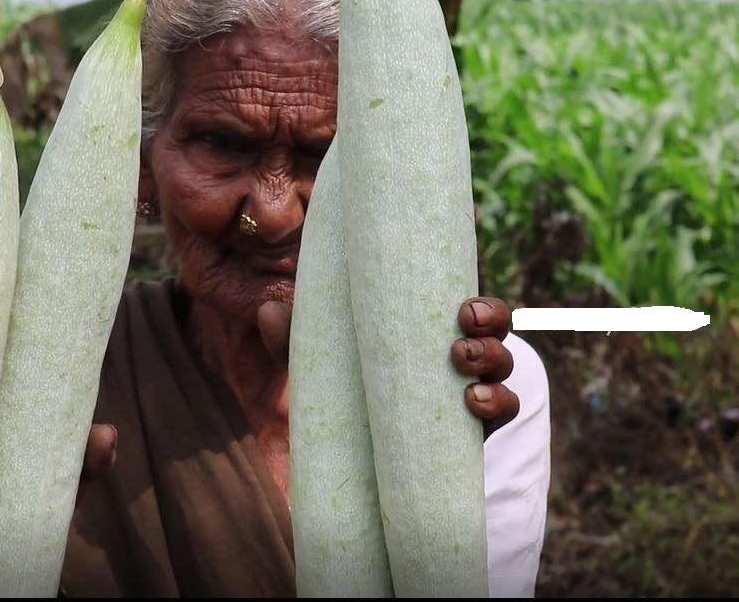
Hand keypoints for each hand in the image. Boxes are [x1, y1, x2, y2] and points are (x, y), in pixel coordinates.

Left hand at [256, 295, 518, 440]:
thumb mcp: (321, 363)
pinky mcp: (467, 440)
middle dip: (491, 334)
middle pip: (498, 341)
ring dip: (495, 376)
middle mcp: (460, 368)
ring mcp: (467, 405)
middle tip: (460, 341)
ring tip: (468, 387)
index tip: (464, 308)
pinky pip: (498, 421)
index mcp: (432, 337)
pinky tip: (474, 408)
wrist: (352, 466)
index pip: (473, 314)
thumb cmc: (344, 390)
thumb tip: (270, 309)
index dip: (483, 309)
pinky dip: (496, 410)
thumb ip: (295, 340)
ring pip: (504, 383)